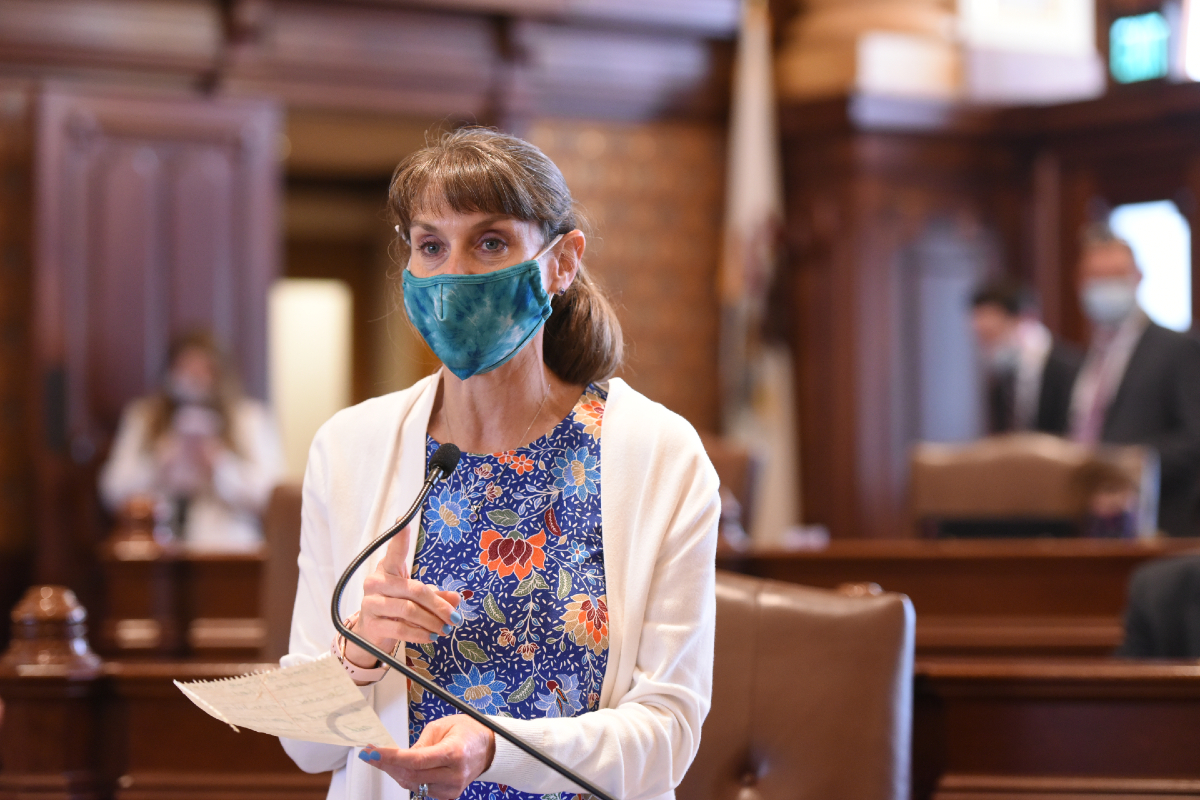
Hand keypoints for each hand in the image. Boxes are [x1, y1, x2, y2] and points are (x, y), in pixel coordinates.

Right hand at [346, 523, 461, 668]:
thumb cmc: (395, 606)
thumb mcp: (416, 597)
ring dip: (432, 622)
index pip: (394, 551)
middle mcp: (376, 583)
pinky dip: (420, 634)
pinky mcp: (372, 624)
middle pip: (414, 590)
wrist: (371, 632)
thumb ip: (436, 595)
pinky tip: (431, 636)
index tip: (402, 520)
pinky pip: (401, 628)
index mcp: (387, 569)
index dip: (400, 537)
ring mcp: (371, 603)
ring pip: (409, 611)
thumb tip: (456, 598)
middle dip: (439, 605)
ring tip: (445, 629)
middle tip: (455, 617)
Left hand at [359, 715, 495, 798]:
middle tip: (371, 754)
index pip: (416, 760)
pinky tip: (400, 768)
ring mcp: (452, 788)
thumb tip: (400, 756)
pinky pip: (421, 789)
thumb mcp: (442, 726)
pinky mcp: (449, 795)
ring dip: (395, 772)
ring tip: (383, 759)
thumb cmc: (468, 732)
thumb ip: (420, 743)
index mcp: (454, 753)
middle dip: (387, 765)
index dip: (391, 757)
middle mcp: (454, 774)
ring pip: (413, 785)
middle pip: (411, 775)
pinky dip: (408, 778)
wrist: (488, 748)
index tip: (373, 752)